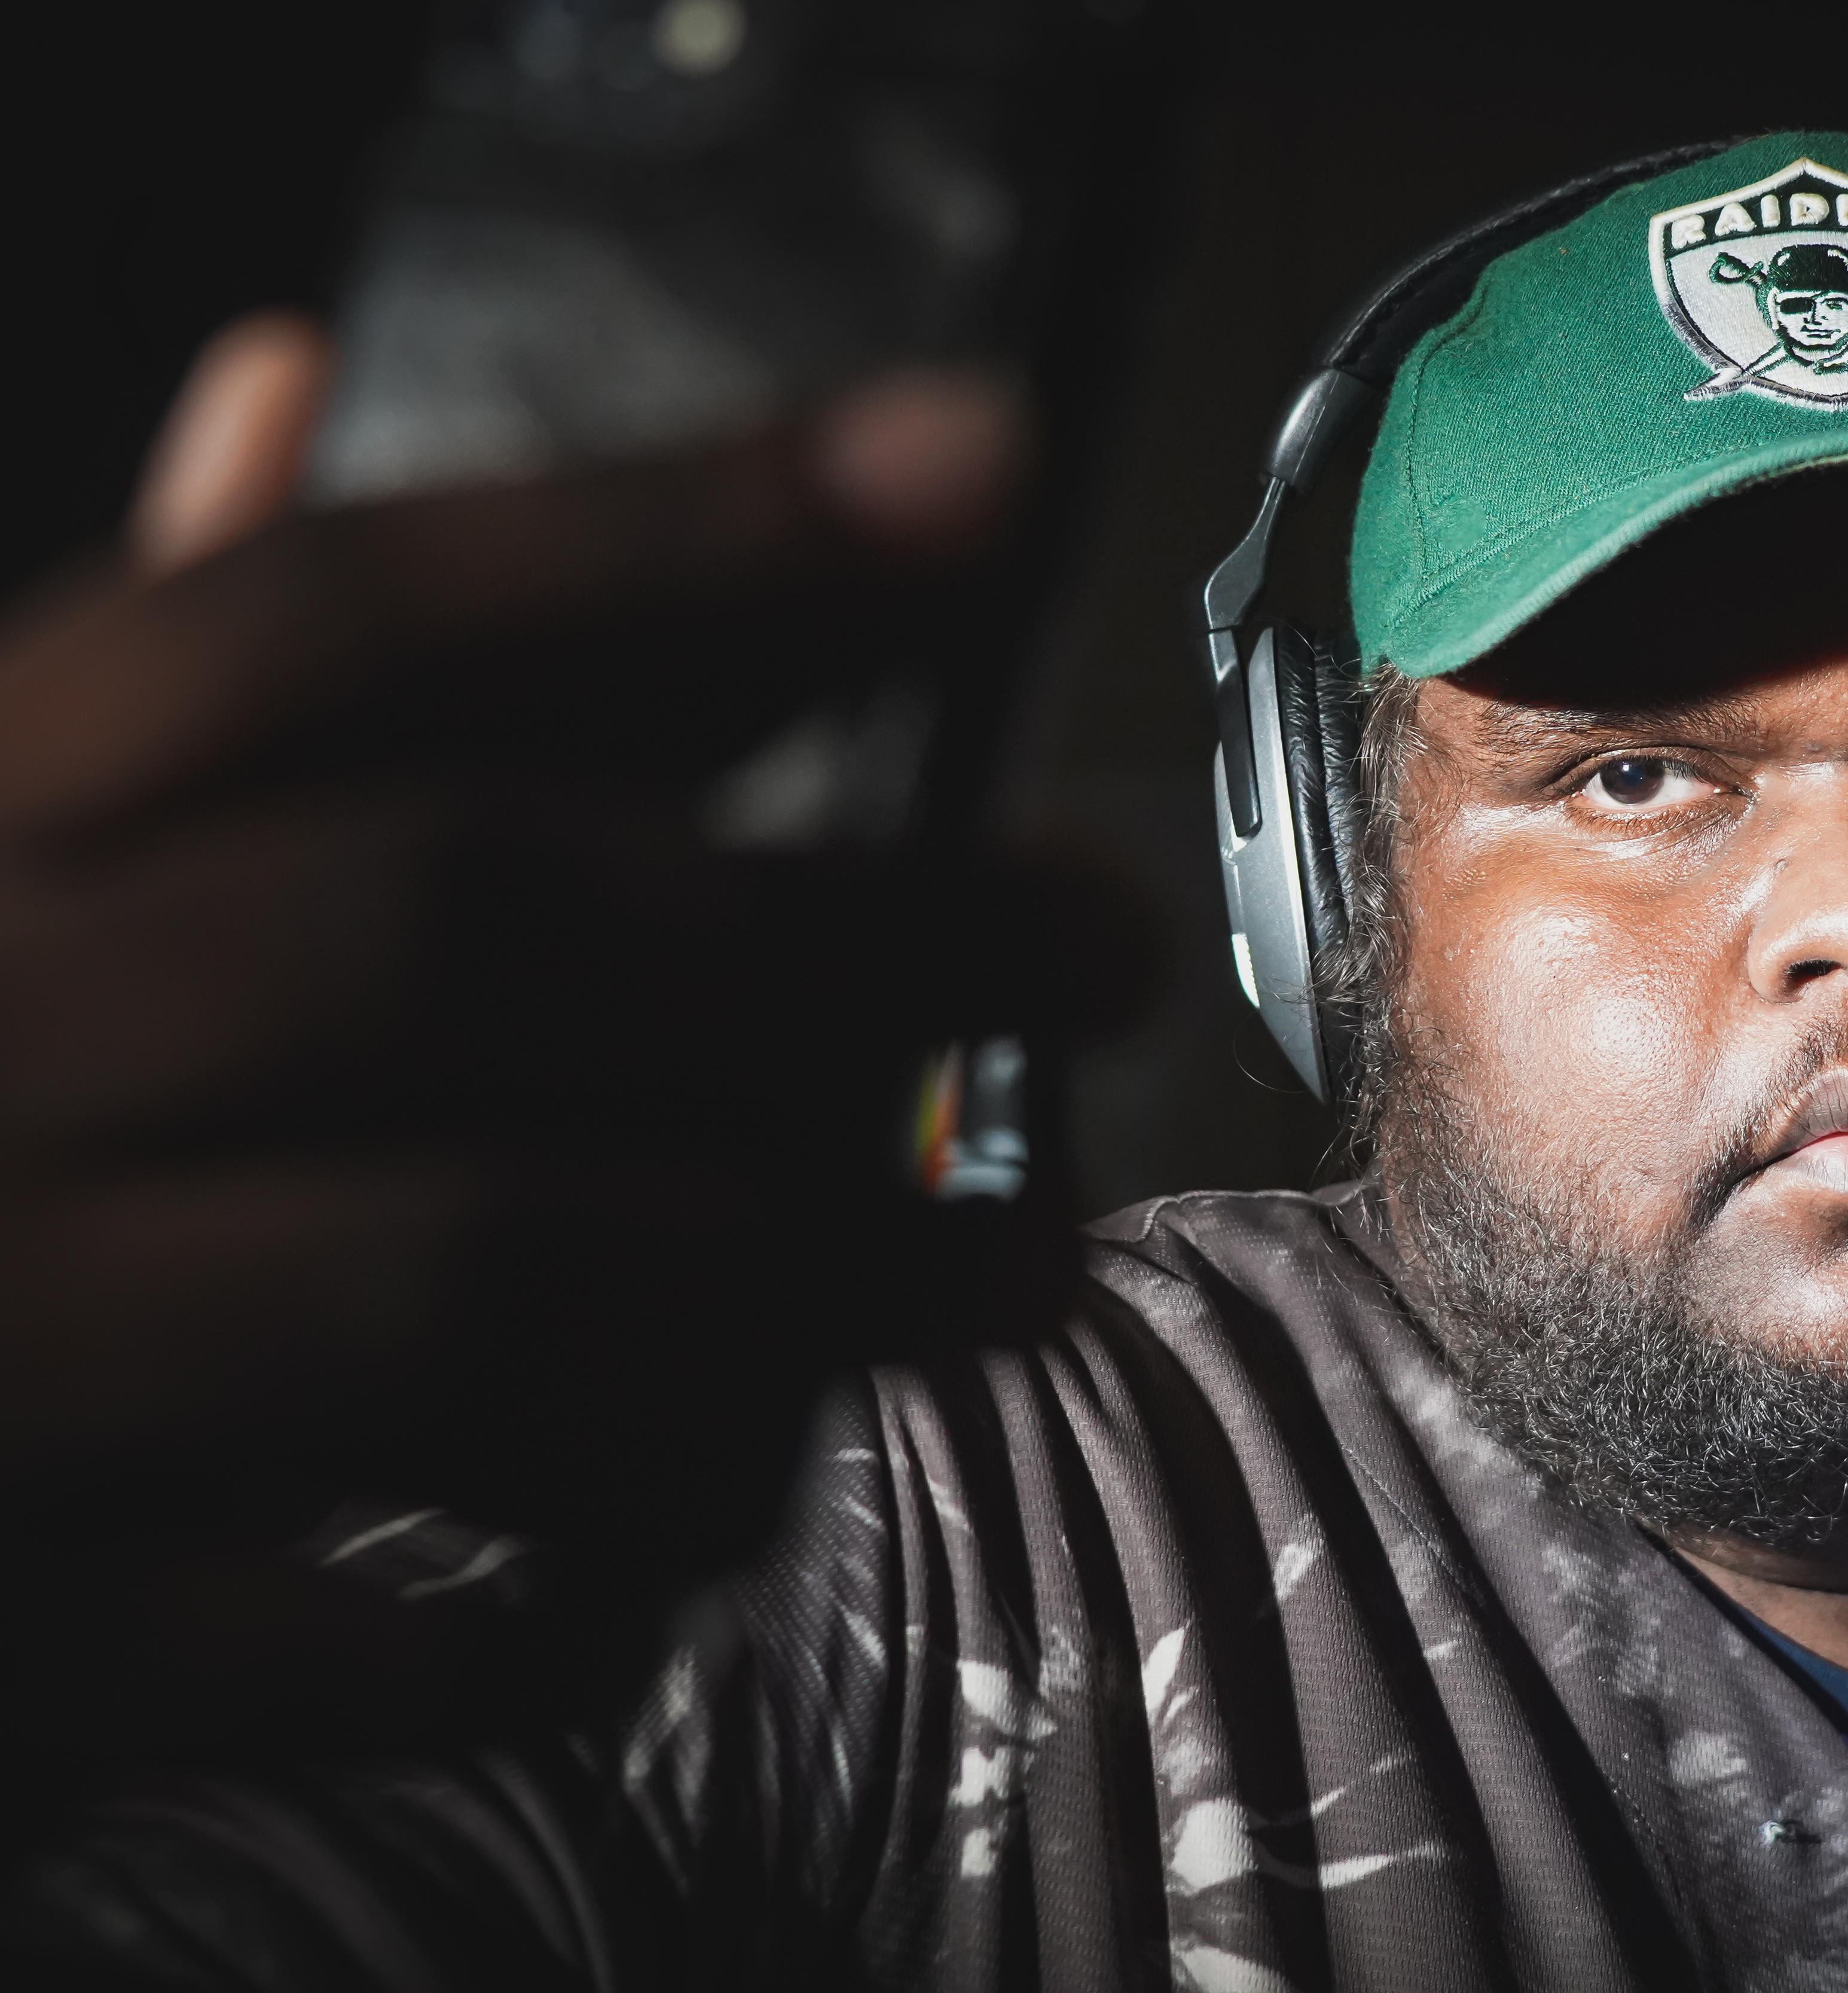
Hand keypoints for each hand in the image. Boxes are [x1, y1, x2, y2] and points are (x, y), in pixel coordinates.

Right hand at [0, 318, 1103, 1773]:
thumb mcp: (1, 876)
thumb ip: (178, 700)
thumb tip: (285, 366)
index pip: (331, 617)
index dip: (675, 531)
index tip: (983, 459)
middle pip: (476, 912)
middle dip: (847, 927)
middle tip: (1101, 947)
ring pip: (493, 1265)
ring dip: (813, 1275)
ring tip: (1012, 1280)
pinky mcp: (24, 1651)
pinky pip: (412, 1616)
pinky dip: (604, 1578)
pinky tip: (669, 1555)